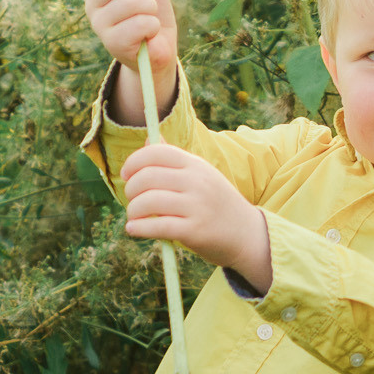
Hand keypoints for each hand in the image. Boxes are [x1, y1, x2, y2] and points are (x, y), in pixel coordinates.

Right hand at [86, 0, 177, 80]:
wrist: (159, 50)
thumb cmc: (151, 14)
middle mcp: (92, 5)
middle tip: (146, 1)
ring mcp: (100, 26)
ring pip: (132, 1)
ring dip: (150, 9)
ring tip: (149, 19)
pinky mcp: (113, 45)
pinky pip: (141, 23)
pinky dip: (153, 26)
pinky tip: (148, 36)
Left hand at [119, 143, 270, 291]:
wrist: (247, 234)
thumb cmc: (217, 204)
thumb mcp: (201, 175)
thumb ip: (174, 160)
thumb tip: (148, 138)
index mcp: (196, 165)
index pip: (156, 152)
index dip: (134, 161)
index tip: (125, 174)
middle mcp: (197, 181)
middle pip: (147, 177)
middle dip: (131, 189)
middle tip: (132, 199)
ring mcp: (197, 206)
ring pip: (148, 202)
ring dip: (133, 210)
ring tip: (133, 217)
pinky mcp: (195, 231)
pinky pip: (157, 226)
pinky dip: (138, 228)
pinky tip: (133, 229)